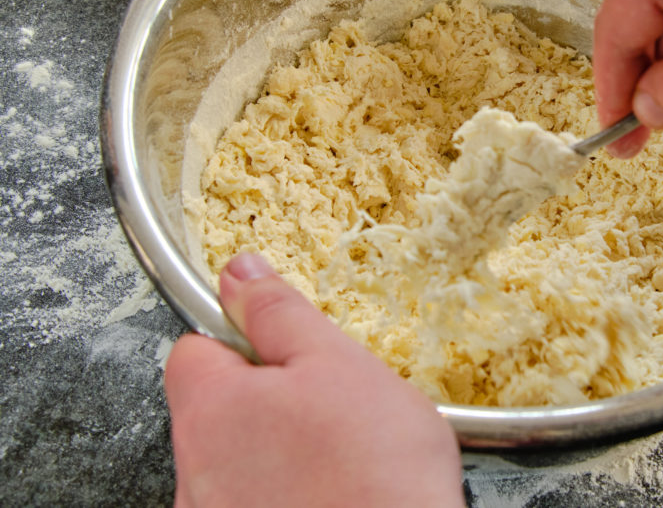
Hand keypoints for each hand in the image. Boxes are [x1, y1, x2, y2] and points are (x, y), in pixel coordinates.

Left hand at [164, 254, 463, 507]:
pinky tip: (329, 493)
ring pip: (237, 459)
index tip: (283, 344)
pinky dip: (284, 493)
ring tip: (336, 455)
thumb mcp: (337, 362)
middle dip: (268, 397)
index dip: (243, 336)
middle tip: (328, 403)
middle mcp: (193, 471)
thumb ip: (278, 312)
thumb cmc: (376, 470)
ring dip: (276, 448)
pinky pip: (254, 500)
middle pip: (218, 407)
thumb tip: (240, 272)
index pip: (195, 344)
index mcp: (210, 407)